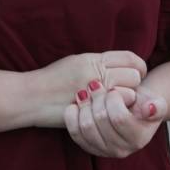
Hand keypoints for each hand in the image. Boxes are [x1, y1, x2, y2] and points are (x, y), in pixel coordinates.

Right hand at [27, 51, 146, 127]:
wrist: (31, 97)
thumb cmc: (50, 82)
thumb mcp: (75, 64)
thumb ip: (97, 64)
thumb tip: (118, 68)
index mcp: (93, 58)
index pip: (129, 58)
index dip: (138, 67)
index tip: (135, 76)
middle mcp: (97, 69)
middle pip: (134, 74)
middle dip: (133, 84)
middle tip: (123, 93)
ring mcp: (96, 88)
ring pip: (131, 90)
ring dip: (127, 99)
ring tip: (115, 104)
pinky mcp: (94, 105)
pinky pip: (120, 105)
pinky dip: (119, 109)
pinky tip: (109, 112)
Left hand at [64, 84, 166, 157]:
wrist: (130, 110)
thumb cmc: (142, 104)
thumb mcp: (155, 102)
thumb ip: (157, 106)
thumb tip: (150, 108)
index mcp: (138, 139)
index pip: (118, 118)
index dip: (113, 99)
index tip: (113, 89)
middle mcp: (121, 150)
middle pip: (100, 120)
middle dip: (97, 98)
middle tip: (96, 85)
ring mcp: (103, 151)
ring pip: (86, 126)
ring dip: (84, 105)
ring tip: (86, 92)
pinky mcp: (88, 147)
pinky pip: (75, 133)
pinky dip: (72, 116)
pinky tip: (76, 104)